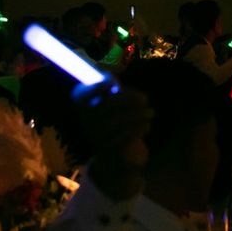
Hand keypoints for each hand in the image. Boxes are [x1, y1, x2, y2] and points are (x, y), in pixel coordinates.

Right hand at [79, 86, 152, 201]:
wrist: (114, 152)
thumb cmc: (116, 116)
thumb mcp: (111, 100)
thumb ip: (110, 88)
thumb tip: (110, 78)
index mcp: (81, 106)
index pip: (84, 94)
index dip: (98, 86)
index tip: (115, 82)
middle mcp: (84, 121)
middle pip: (109, 105)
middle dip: (130, 99)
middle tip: (145, 98)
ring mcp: (95, 135)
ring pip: (120, 121)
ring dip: (139, 115)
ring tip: (150, 113)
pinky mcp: (107, 149)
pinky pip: (125, 136)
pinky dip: (139, 129)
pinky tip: (146, 125)